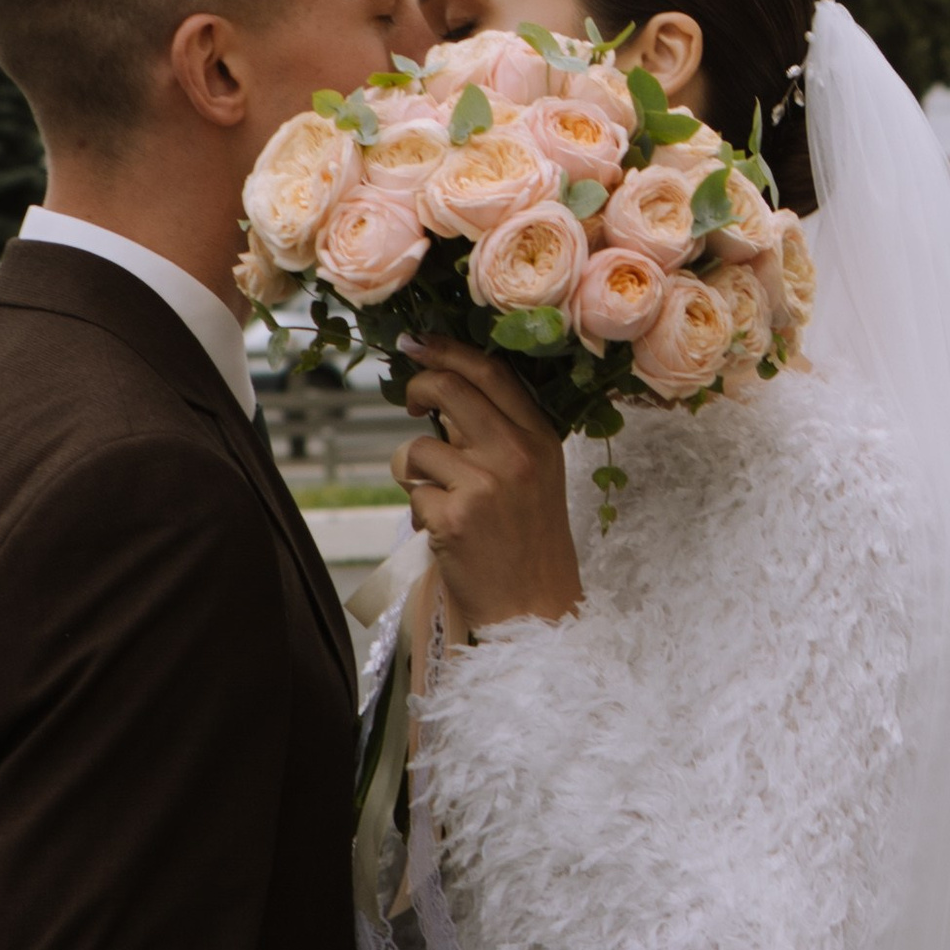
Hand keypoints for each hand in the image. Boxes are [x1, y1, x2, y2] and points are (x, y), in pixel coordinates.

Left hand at [394, 340, 582, 634]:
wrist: (536, 607)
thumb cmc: (529, 542)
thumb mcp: (536, 475)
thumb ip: (500, 434)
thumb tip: (442, 391)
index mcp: (539, 438)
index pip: (490, 372)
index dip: (448, 350)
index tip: (418, 342)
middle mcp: (515, 452)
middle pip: (448, 389)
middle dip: (417, 388)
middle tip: (410, 402)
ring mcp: (484, 483)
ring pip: (418, 448)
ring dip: (415, 473)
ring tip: (440, 502)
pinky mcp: (454, 517)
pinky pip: (412, 494)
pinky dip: (419, 513)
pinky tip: (445, 534)